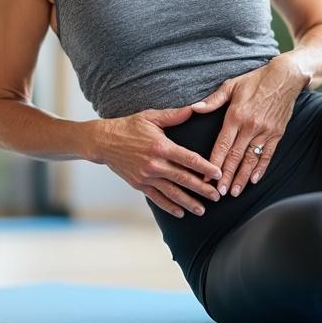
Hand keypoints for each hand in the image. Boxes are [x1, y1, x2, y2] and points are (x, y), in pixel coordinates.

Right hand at [90, 105, 223, 217]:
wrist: (103, 142)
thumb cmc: (128, 127)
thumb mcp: (150, 117)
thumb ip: (173, 115)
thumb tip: (193, 109)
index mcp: (161, 146)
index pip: (188, 159)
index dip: (205, 167)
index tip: (218, 174)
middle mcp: (155, 164)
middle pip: (183, 179)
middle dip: (202, 189)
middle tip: (217, 196)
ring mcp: (146, 176)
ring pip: (172, 192)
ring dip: (188, 202)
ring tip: (202, 210)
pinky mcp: (139, 185)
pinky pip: (156, 198)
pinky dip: (169, 207)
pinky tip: (180, 213)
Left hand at [189, 54, 307, 197]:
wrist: (285, 77)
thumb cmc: (255, 80)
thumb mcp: (231, 85)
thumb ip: (213, 100)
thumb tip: (194, 108)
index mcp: (236, 116)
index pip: (222, 145)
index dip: (213, 163)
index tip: (206, 177)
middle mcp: (250, 126)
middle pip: (236, 157)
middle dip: (226, 176)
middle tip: (219, 192)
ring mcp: (265, 132)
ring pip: (251, 159)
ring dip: (242, 177)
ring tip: (234, 191)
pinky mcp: (277, 134)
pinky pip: (268, 155)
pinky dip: (261, 169)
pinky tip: (254, 180)